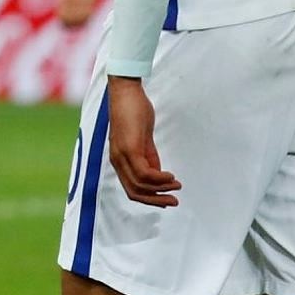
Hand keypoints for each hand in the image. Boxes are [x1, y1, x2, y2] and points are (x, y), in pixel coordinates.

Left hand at [106, 76, 180, 207]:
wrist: (126, 92)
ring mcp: (122, 155)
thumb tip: (157, 173)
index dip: (149, 199)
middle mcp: (117, 161)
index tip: (166, 200)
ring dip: (161, 189)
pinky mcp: (129, 148)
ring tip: (177, 185)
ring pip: (140, 185)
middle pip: (134, 192)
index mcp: (119, 160)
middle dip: (156, 201)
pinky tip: (170, 175)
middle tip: (175, 202)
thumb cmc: (134, 112)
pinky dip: (159, 178)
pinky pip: (144, 173)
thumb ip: (149, 156)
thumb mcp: (143, 139)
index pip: (131, 189)